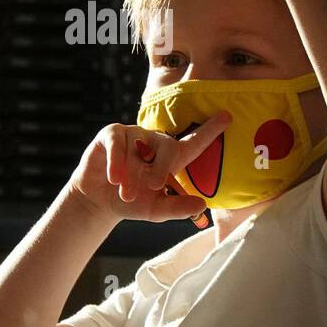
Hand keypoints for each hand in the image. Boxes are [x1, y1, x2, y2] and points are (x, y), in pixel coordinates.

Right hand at [68, 112, 229, 223]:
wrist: (98, 201)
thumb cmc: (132, 202)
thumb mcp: (157, 210)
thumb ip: (178, 208)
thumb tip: (202, 205)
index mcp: (172, 158)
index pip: (194, 143)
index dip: (210, 130)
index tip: (228, 117)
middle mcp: (155, 142)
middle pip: (169, 146)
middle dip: (162, 166)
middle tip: (155, 185)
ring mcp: (134, 135)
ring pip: (139, 147)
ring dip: (132, 174)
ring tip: (126, 194)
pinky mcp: (112, 134)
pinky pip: (118, 143)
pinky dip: (116, 162)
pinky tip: (114, 179)